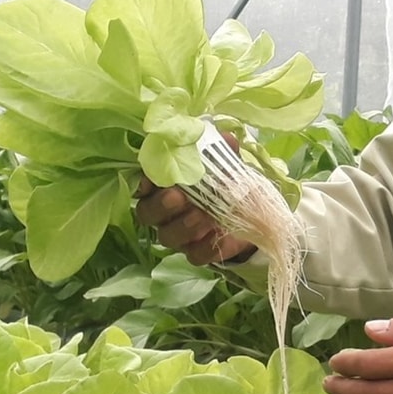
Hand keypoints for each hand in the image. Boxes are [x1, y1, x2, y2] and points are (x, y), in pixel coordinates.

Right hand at [132, 130, 256, 265]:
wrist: (250, 211)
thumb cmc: (225, 180)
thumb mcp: (224, 160)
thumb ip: (221, 148)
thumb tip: (223, 137)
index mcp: (162, 186)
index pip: (141, 185)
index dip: (142, 184)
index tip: (150, 182)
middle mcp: (163, 212)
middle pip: (147, 213)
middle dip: (161, 206)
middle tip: (178, 197)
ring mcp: (178, 235)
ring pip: (167, 236)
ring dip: (184, 226)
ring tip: (204, 216)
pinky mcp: (197, 252)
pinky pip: (194, 255)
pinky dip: (205, 247)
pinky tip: (217, 235)